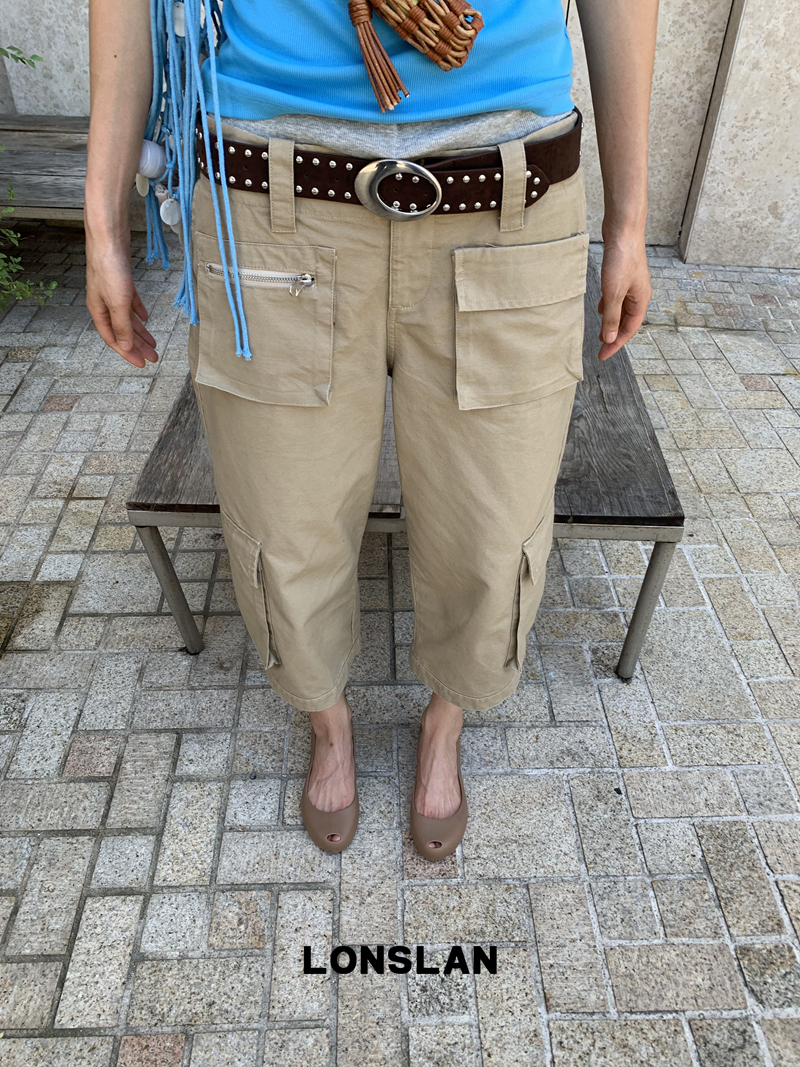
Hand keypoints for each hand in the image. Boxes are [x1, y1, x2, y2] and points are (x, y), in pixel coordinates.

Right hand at [85, 232, 158, 367]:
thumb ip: (122, 326)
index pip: (113, 339)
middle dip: (138, 345)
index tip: (141, 363)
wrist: (109, 237)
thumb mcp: (117, 302)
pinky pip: (131, 302)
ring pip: (128, 318)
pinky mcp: (122, 281)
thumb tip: (125, 347)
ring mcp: (113, 292)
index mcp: (99, 310)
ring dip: (141, 332)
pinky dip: (139, 311)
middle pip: (123, 331)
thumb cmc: (108, 266)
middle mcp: (104, 303)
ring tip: (153, 343)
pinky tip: (146, 318)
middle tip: (153, 357)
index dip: (127, 353)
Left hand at [597, 229, 651, 360]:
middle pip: (627, 321)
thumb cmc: (622, 258)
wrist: (623, 229)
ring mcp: (632, 284)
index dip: (616, 344)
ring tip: (601, 332)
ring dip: (611, 322)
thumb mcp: (614, 292)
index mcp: (641, 300)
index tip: (603, 355)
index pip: (628, 330)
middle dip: (614, 335)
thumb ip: (612, 317)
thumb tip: (610, 338)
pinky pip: (617, 297)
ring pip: (622, 309)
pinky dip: (610, 306)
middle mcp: (639, 294)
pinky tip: (601, 309)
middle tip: (601, 347)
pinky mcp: (623, 275)